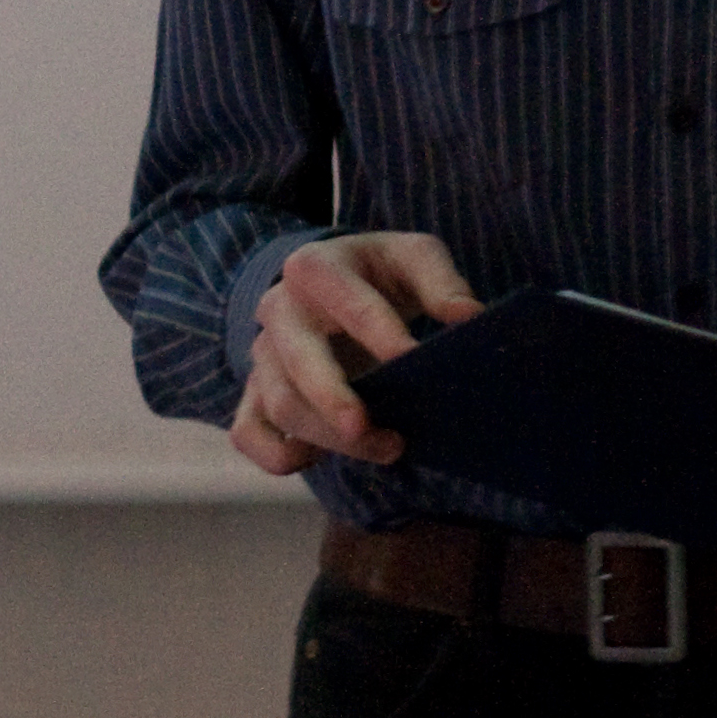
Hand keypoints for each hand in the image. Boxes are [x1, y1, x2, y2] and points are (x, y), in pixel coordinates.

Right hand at [230, 232, 482, 477]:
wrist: (330, 283)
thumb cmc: (380, 272)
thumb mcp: (413, 257)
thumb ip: (441, 283)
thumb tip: (469, 318)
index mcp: (316, 266)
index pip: (346, 301)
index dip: (378, 332)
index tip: (412, 359)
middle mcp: (279, 309)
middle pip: (295, 359)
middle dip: (331, 398)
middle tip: (368, 428)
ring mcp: (262, 354)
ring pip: (280, 404)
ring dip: (330, 436)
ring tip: (390, 445)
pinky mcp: (254, 393)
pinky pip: (247, 433)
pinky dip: (276, 455)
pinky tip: (316, 460)